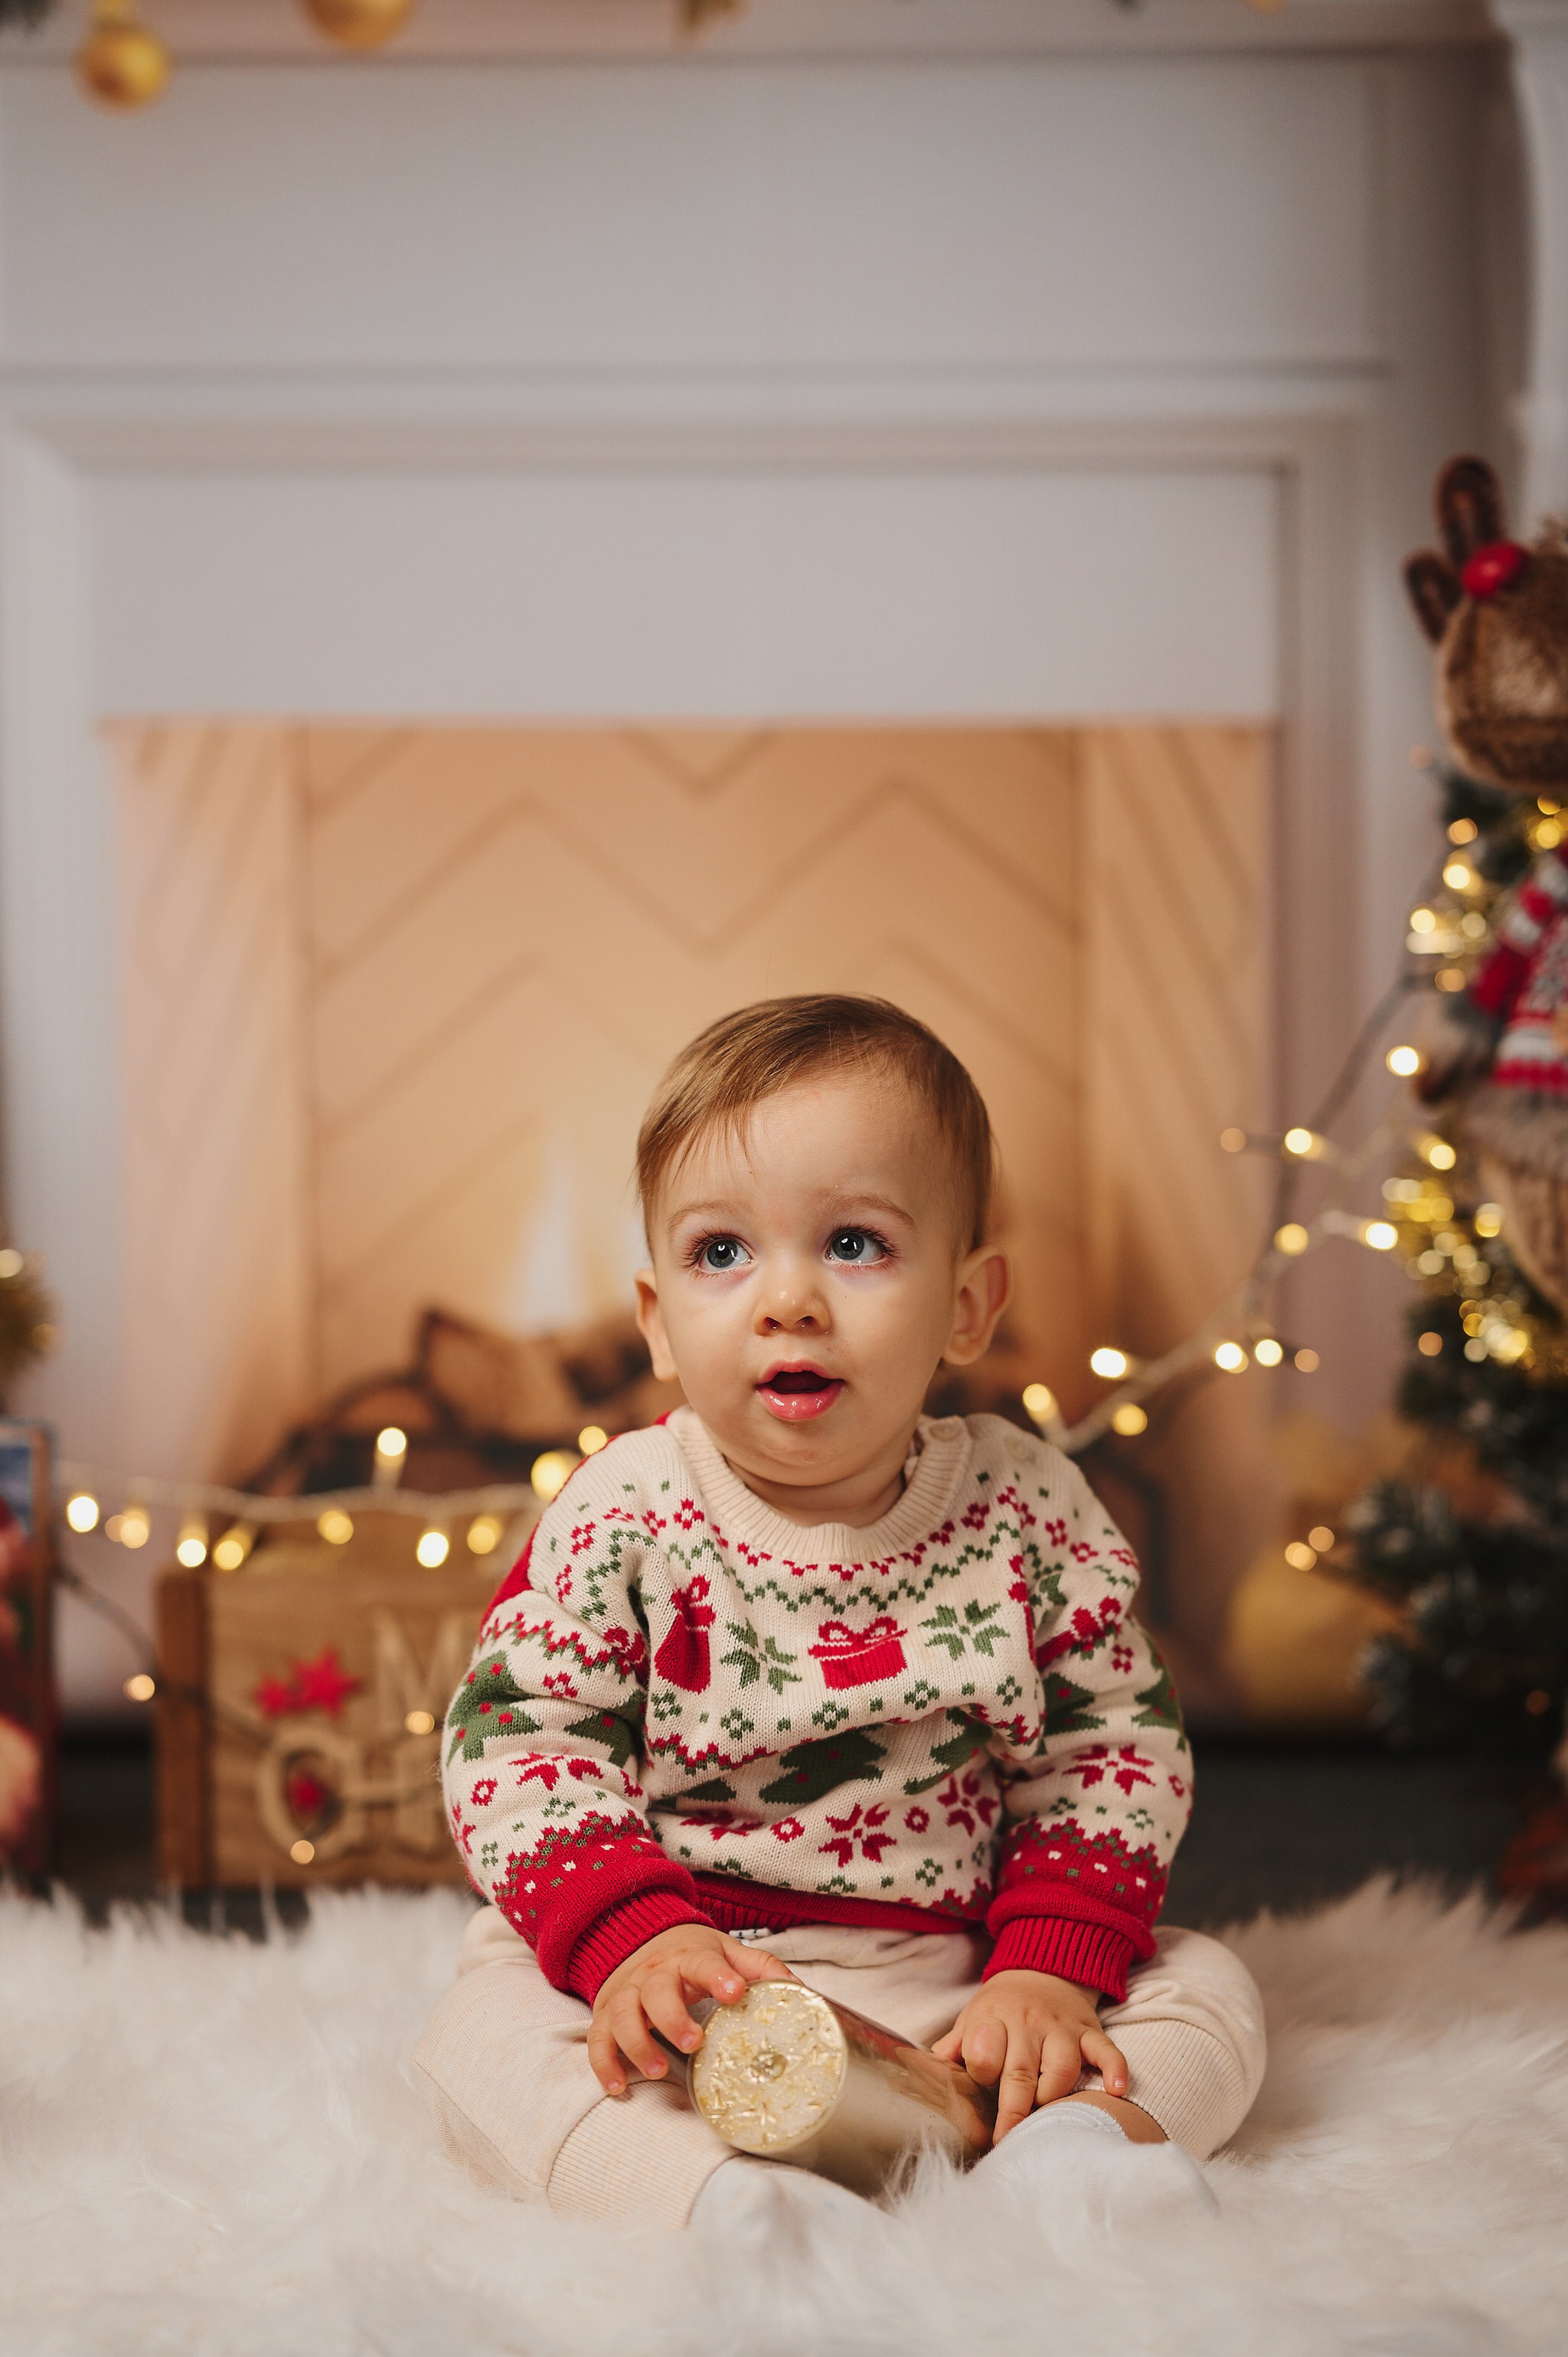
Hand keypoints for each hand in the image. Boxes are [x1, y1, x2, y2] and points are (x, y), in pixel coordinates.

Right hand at [587, 1924, 792, 2096]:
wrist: (639, 1937)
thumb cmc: (692, 1955)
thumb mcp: (727, 1952)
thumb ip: (761, 1968)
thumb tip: (802, 1990)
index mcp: (689, 1957)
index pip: (703, 1962)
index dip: (718, 1977)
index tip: (735, 1992)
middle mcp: (655, 1973)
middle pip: (656, 1990)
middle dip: (672, 2018)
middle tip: (693, 2044)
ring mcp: (626, 1992)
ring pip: (622, 2013)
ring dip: (637, 2043)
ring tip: (657, 2071)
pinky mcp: (605, 2013)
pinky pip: (598, 2037)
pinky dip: (603, 2062)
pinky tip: (617, 2086)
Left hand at [932, 1968, 1128, 2144]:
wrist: (1043, 1967)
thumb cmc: (1000, 2008)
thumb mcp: (970, 2019)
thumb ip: (952, 2050)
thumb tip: (924, 2080)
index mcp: (992, 2018)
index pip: (984, 2053)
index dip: (981, 2079)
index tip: (978, 2111)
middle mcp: (1028, 2021)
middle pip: (1021, 2071)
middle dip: (1013, 2110)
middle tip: (1007, 2142)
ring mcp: (1062, 2027)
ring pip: (1062, 2066)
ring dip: (1053, 2096)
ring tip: (1045, 2117)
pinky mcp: (1089, 2031)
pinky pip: (1106, 2049)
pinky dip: (1115, 2069)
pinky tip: (1117, 2090)